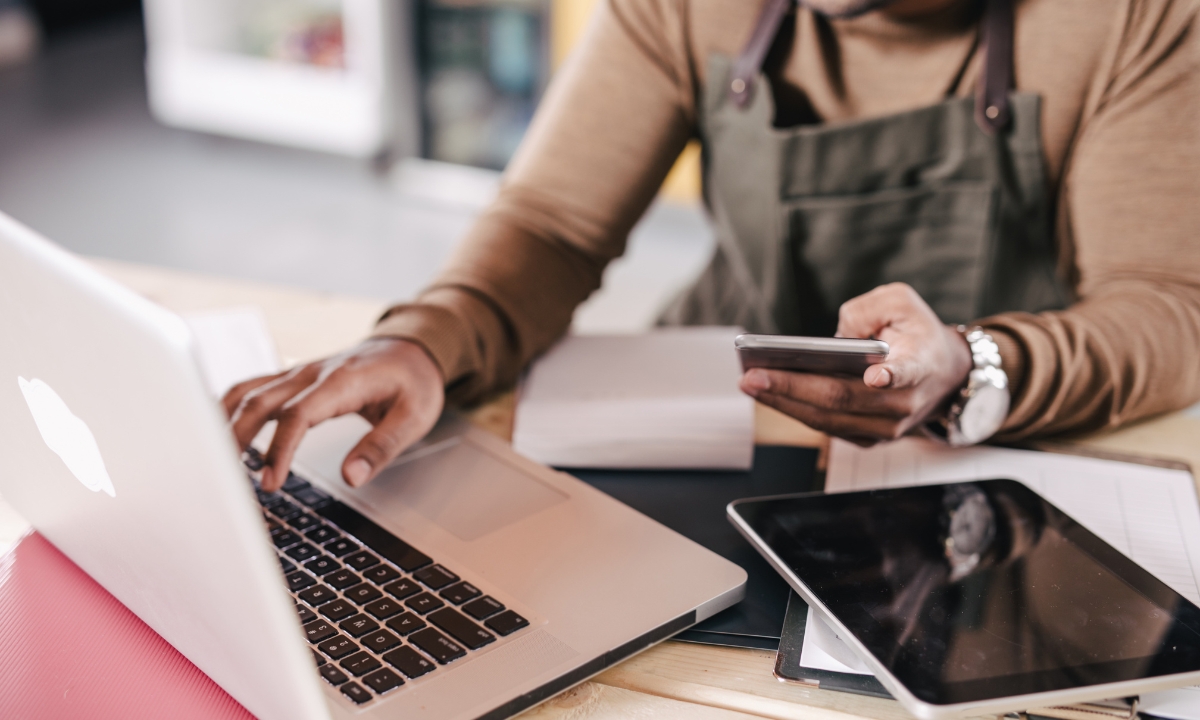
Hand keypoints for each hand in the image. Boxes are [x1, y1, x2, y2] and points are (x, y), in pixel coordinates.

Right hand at [222, 338, 444, 491]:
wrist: (410, 348)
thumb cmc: (413, 381)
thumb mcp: (415, 417)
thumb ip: (383, 447)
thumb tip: (352, 477)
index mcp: (342, 381)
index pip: (298, 415)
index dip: (279, 450)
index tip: (270, 483)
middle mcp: (312, 373)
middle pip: (259, 401)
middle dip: (238, 440)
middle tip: (229, 482)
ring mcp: (298, 372)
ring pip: (247, 391)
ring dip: (225, 423)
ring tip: (213, 462)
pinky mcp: (292, 378)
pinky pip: (251, 388)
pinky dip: (228, 408)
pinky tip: (216, 431)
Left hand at [738, 283, 972, 445]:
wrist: (944, 375)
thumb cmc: (916, 333)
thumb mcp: (901, 302)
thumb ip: (868, 309)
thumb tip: (835, 338)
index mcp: (920, 363)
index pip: (908, 371)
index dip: (893, 375)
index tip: (877, 375)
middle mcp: (904, 402)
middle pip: (844, 399)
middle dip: (793, 388)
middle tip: (753, 376)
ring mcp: (887, 426)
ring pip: (828, 420)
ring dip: (784, 403)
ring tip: (749, 383)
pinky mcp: (869, 437)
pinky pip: (826, 426)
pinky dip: (794, 409)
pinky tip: (766, 392)